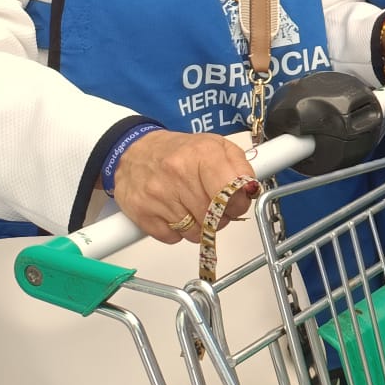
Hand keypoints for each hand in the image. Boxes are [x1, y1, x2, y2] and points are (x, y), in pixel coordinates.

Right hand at [113, 130, 259, 242]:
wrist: (135, 151)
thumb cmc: (180, 151)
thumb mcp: (217, 146)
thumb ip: (240, 167)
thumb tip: (250, 191)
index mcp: (202, 154)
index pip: (232, 193)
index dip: (239, 203)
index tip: (237, 202)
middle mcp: (178, 174)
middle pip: (214, 216)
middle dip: (220, 217)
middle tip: (215, 206)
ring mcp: (158, 195)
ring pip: (195, 232)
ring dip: (200, 226)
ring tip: (193, 208)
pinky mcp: (142, 213)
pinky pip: (172, 238)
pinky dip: (178, 231)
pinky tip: (175, 213)